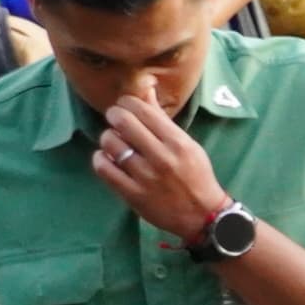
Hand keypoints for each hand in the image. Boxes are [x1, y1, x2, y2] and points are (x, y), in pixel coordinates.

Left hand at [85, 97, 227, 245]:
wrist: (203, 216)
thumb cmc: (196, 175)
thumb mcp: (187, 145)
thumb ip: (162, 119)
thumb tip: (145, 89)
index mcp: (178, 142)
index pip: (143, 110)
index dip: (127, 103)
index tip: (126, 106)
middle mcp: (162, 157)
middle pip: (123, 122)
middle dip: (114, 116)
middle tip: (116, 120)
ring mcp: (146, 177)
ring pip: (110, 143)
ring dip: (108, 138)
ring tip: (115, 142)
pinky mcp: (133, 194)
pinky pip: (104, 168)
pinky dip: (101, 159)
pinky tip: (108, 159)